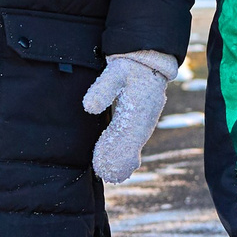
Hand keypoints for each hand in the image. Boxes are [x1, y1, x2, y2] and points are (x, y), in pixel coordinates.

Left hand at [84, 50, 179, 183]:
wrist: (147, 61)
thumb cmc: (129, 67)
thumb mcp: (115, 72)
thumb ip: (103, 89)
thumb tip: (89, 107)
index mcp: (138, 109)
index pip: (124, 137)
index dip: (112, 153)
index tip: (101, 165)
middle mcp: (145, 119)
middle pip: (131, 147)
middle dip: (118, 162)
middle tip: (102, 174)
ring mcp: (146, 122)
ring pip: (135, 146)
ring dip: (123, 160)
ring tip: (109, 175)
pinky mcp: (142, 121)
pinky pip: (136, 142)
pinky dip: (129, 155)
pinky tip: (122, 166)